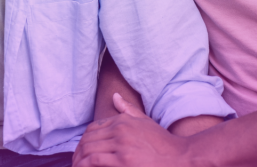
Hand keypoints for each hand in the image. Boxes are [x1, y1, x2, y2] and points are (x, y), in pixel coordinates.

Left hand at [73, 93, 193, 166]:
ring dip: (79, 161)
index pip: (93, 128)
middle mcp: (120, 130)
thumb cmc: (164, 144)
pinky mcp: (123, 161)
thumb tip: (114, 96)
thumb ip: (128, 110)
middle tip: (75, 163)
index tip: (81, 152)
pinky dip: (85, 165)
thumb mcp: (145, 123)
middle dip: (78, 153)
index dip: (83, 141)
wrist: (181, 158)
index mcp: (123, 121)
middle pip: (88, 140)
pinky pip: (94, 162)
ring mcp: (121, 145)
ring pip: (88, 150)